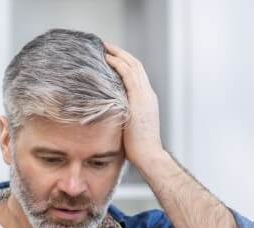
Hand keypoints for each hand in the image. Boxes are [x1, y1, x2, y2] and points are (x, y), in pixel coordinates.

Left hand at [104, 42, 163, 168]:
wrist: (149, 155)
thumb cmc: (137, 149)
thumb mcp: (129, 127)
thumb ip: (122, 117)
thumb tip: (108, 117)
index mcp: (146, 100)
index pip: (137, 75)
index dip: (124, 64)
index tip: (111, 58)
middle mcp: (148, 94)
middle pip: (136, 66)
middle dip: (121, 54)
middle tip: (106, 46)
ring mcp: (145, 96)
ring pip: (133, 66)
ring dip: (118, 55)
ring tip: (104, 48)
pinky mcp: (139, 99)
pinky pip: (129, 75)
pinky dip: (118, 64)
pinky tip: (107, 60)